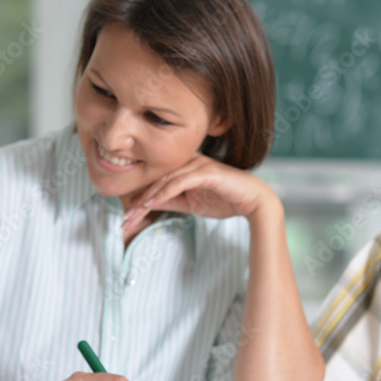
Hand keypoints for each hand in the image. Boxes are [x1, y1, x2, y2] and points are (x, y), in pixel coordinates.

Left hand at [122, 154, 274, 230]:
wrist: (254, 202)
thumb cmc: (225, 200)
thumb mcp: (191, 204)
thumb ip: (171, 201)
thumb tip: (148, 206)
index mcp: (184, 166)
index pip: (156, 181)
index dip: (140, 199)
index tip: (127, 218)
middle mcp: (189, 161)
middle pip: (157, 179)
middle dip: (139, 200)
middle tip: (125, 219)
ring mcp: (198, 164)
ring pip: (165, 180)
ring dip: (148, 197)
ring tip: (135, 212)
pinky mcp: (207, 172)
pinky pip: (180, 181)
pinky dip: (165, 192)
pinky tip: (153, 203)